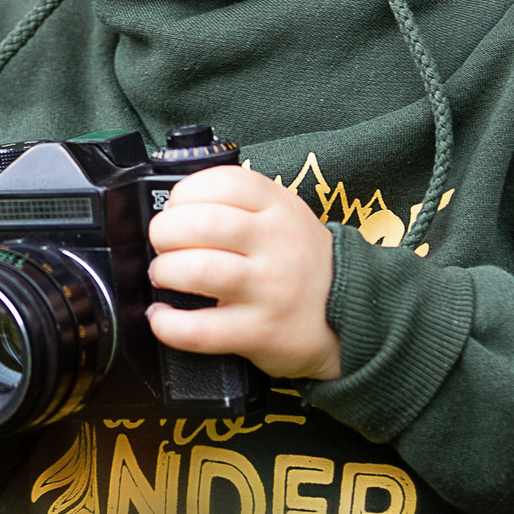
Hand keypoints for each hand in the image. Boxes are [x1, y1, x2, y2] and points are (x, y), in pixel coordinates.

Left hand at [146, 166, 340, 380]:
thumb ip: (241, 205)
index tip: (176, 206)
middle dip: (165, 231)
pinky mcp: (259, 331)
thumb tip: (176, 208)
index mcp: (279, 209)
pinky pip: (200, 329)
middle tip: (163, 243)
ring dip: (165, 271)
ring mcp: (269, 289)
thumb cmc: (302, 262)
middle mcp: (276, 245)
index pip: (225, 182)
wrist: (350, 313)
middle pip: (204, 224)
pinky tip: (163, 316)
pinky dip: (168, 323)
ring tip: (164, 275)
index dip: (186, 192)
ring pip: (199, 270)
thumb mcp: (285, 217)